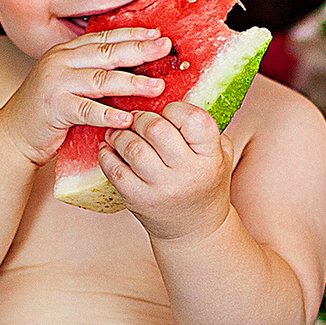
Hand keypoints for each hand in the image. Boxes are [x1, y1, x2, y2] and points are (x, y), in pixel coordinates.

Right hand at [0, 28, 167, 164]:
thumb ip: (94, 70)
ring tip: (157, 86)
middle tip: (164, 49)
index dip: (132, 34)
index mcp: (66, 51)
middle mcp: (59, 61)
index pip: (104, 38)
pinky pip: (85, 110)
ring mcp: (55, 83)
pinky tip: (126, 119)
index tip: (158, 34)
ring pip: (100, 79)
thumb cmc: (49, 109)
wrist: (15, 133)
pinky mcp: (53, 108)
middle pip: (106, 53)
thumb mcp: (70, 81)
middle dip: (138, 50)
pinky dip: (107, 114)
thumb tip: (134, 65)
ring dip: (132, 83)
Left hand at [100, 102, 229, 240]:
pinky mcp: (137, 200)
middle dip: (141, 118)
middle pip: (156, 129)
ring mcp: (160, 188)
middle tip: (137, 119)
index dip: (175, 108)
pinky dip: (106, 154)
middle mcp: (186, 173)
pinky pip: (114, 169)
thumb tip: (176, 94)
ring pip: (132, 147)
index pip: (192, 118)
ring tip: (119, 132)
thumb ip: (204, 129)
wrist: (194, 230)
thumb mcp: (219, 156)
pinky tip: (109, 148)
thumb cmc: (204, 184)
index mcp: (210, 157)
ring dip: (120, 134)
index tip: (167, 112)